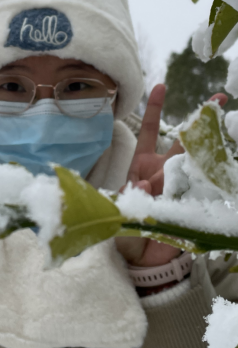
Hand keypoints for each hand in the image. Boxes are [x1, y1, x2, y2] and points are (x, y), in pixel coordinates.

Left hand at [115, 84, 227, 268]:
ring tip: (226, 124)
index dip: (154, 109)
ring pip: (196, 161)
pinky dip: (209, 178)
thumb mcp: (121, 212)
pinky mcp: (192, 203)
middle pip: (182, 141)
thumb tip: (147, 183)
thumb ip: (133, 199)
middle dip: (198, 120)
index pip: (147, 132)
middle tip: (218, 99)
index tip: (160, 85)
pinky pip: (202, 187)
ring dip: (209, 144)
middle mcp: (163, 170)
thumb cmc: (126, 232)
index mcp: (141, 166)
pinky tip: (223, 165)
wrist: (142, 262)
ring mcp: (180, 186)